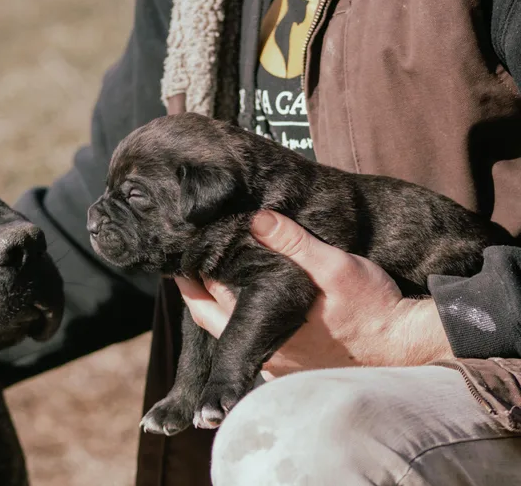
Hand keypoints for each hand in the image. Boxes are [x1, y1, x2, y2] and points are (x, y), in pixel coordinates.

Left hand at [174, 211, 452, 380]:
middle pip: (209, 318)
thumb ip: (294, 242)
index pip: (208, 298)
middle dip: (195, 289)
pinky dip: (241, 321)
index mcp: (267, 325)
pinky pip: (254, 343)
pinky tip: (247, 303)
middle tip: (186, 261)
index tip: (180, 251)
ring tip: (213, 275)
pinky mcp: (294, 368)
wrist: (406, 346)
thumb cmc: (372, 307)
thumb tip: (256, 218)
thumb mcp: (335, 266)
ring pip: (230, 332)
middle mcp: (266, 351)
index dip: (191, 274)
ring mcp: (278, 364)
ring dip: (219, 305)